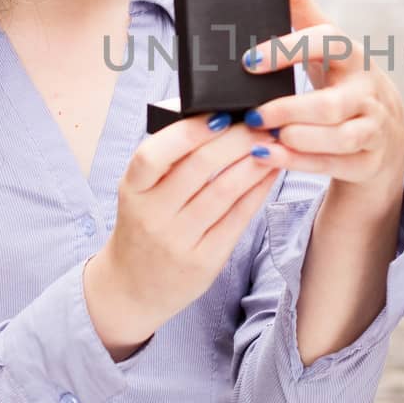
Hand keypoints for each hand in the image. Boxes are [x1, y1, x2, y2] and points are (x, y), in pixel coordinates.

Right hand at [87, 113, 284, 356]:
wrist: (131, 287)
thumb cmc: (143, 226)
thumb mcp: (139, 193)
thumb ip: (168, 161)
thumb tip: (216, 118)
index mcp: (132, 191)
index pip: (153, 155)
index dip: (188, 131)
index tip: (220, 114)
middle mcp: (152, 216)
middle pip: (198, 168)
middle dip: (236, 140)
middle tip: (261, 123)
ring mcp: (178, 241)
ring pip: (224, 192)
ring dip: (254, 162)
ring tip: (272, 144)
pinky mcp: (205, 261)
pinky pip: (237, 218)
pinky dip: (257, 191)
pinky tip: (270, 173)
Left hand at [240, 0, 403, 192]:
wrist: (384, 131)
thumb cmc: (342, 80)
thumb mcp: (325, 45)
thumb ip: (297, 9)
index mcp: (352, 55)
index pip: (325, 43)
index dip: (287, 50)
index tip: (247, 62)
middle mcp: (367, 90)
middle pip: (329, 104)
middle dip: (288, 109)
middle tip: (251, 114)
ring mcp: (372, 128)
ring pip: (336, 138)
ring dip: (295, 139)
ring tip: (259, 138)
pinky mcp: (368, 160)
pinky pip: (334, 164)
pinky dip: (300, 163)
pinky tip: (269, 156)